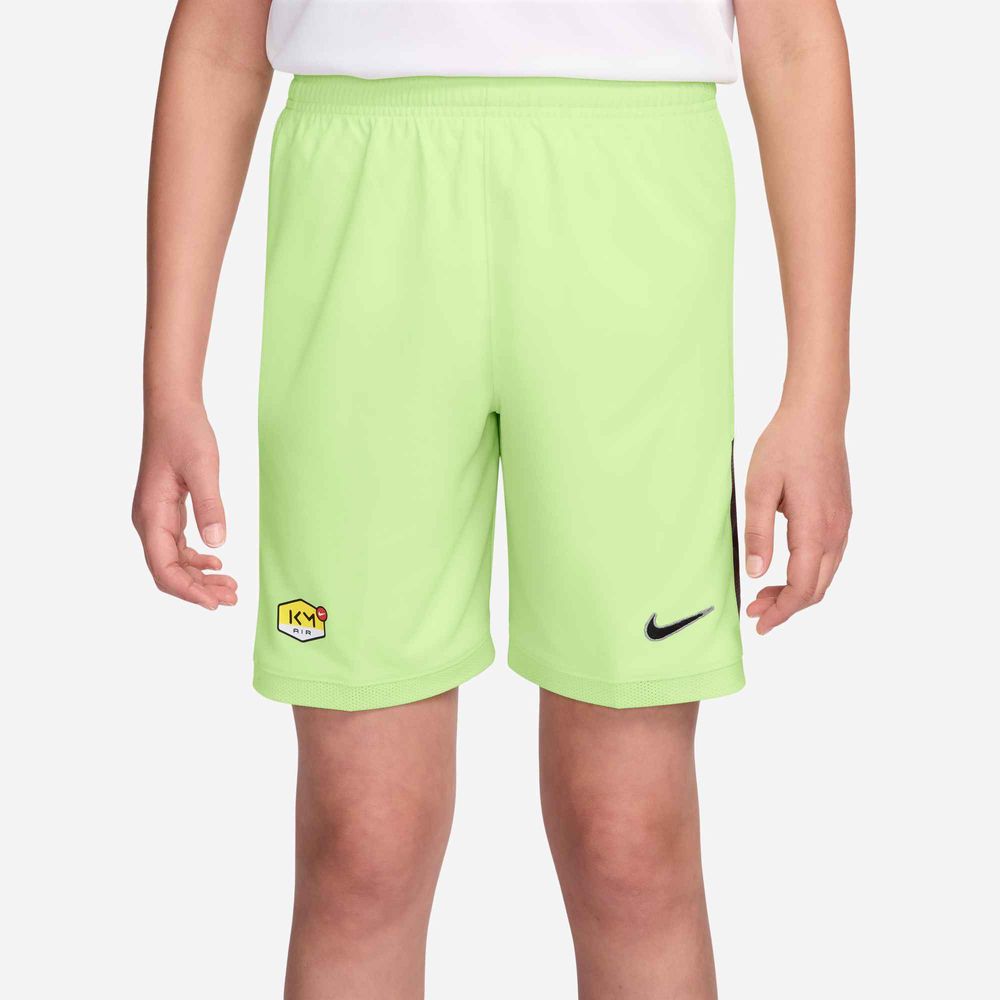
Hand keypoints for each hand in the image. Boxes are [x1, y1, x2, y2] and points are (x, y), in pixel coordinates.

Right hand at [132, 402, 237, 609]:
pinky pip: (178, 546)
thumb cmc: (185, 434)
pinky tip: (218, 563)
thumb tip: (217, 543)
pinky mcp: (166, 511)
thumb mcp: (203, 468)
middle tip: (233, 598)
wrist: (173, 410)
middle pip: (168, 571)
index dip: (188, 591)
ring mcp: (156, 517)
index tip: (214, 603)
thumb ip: (210, 505)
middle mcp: (149, 521)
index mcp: (152, 515)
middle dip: (198, 590)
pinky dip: (197, 559)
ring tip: (230, 586)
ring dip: (200, 577)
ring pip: (174, 561)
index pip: (164, 568)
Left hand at [743, 405, 850, 633]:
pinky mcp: (841, 515)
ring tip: (765, 594)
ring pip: (825, 574)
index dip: (781, 611)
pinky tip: (785, 568)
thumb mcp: (758, 489)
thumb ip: (757, 534)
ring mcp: (843, 523)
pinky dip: (808, 573)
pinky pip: (829, 557)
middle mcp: (836, 531)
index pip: (803, 587)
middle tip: (755, 611)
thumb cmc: (785, 447)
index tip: (759, 623)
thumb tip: (756, 573)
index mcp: (815, 529)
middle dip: (787, 607)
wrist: (817, 416)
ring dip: (797, 590)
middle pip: (817, 588)